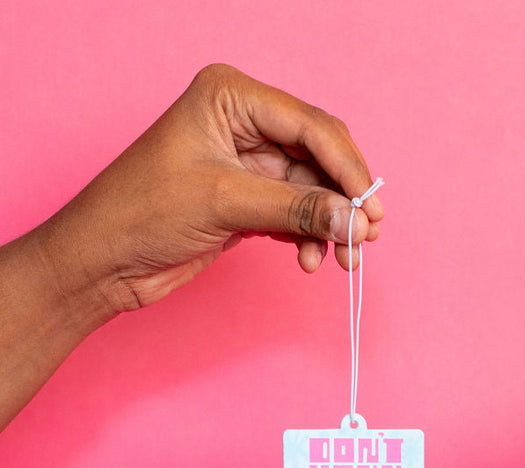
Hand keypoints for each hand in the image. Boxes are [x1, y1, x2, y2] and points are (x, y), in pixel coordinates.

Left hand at [34, 63, 383, 318]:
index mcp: (231, 97)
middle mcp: (244, 123)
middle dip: (343, 200)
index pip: (311, 126)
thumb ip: (296, 209)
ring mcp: (249, 163)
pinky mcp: (250, 199)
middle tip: (364, 237)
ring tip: (343, 259)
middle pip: (320, 157)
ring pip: (314, 190)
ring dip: (330, 226)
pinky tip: (308, 260)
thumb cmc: (140, 214)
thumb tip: (355, 219)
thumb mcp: (225, 204)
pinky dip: (310, 237)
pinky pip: (298, 213)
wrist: (104, 262)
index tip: (371, 209)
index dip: (347, 168)